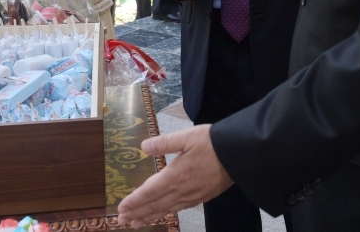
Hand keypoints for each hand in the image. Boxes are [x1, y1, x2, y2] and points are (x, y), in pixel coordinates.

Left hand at [117, 125, 232, 227]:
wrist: (238, 155)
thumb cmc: (212, 142)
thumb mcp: (187, 136)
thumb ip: (164, 142)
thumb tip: (143, 146)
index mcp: (175, 175)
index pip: (149, 192)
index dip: (134, 201)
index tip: (121, 209)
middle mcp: (181, 190)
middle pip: (155, 205)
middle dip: (137, 213)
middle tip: (121, 221)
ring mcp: (192, 196)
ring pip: (166, 210)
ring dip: (149, 217)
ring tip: (136, 223)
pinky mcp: (201, 197)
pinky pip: (179, 209)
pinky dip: (166, 213)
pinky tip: (163, 213)